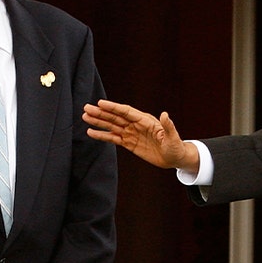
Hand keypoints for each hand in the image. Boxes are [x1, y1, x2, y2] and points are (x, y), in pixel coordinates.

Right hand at [83, 100, 198, 172]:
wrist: (174, 158)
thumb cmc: (176, 147)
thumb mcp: (173, 137)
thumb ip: (168, 126)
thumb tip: (165, 114)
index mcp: (145, 120)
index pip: (126, 112)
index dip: (113, 107)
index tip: (100, 103)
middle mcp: (136, 125)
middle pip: (115, 117)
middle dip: (101, 113)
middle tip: (86, 108)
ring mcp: (131, 133)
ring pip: (112, 126)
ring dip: (99, 121)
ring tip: (85, 117)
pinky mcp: (129, 143)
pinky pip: (113, 138)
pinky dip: (102, 135)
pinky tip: (91, 132)